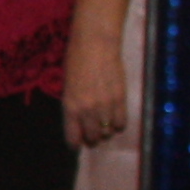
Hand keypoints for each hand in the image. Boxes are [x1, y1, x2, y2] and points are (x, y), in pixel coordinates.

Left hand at [61, 31, 135, 148]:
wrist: (96, 44)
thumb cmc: (76, 60)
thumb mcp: (67, 86)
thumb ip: (73, 104)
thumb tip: (78, 120)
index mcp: (70, 106)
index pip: (73, 137)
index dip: (75, 144)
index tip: (77, 145)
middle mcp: (87, 110)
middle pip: (92, 137)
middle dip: (92, 138)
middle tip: (93, 134)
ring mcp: (105, 105)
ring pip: (108, 132)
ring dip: (106, 131)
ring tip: (104, 125)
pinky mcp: (120, 99)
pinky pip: (121, 123)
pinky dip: (118, 124)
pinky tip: (115, 119)